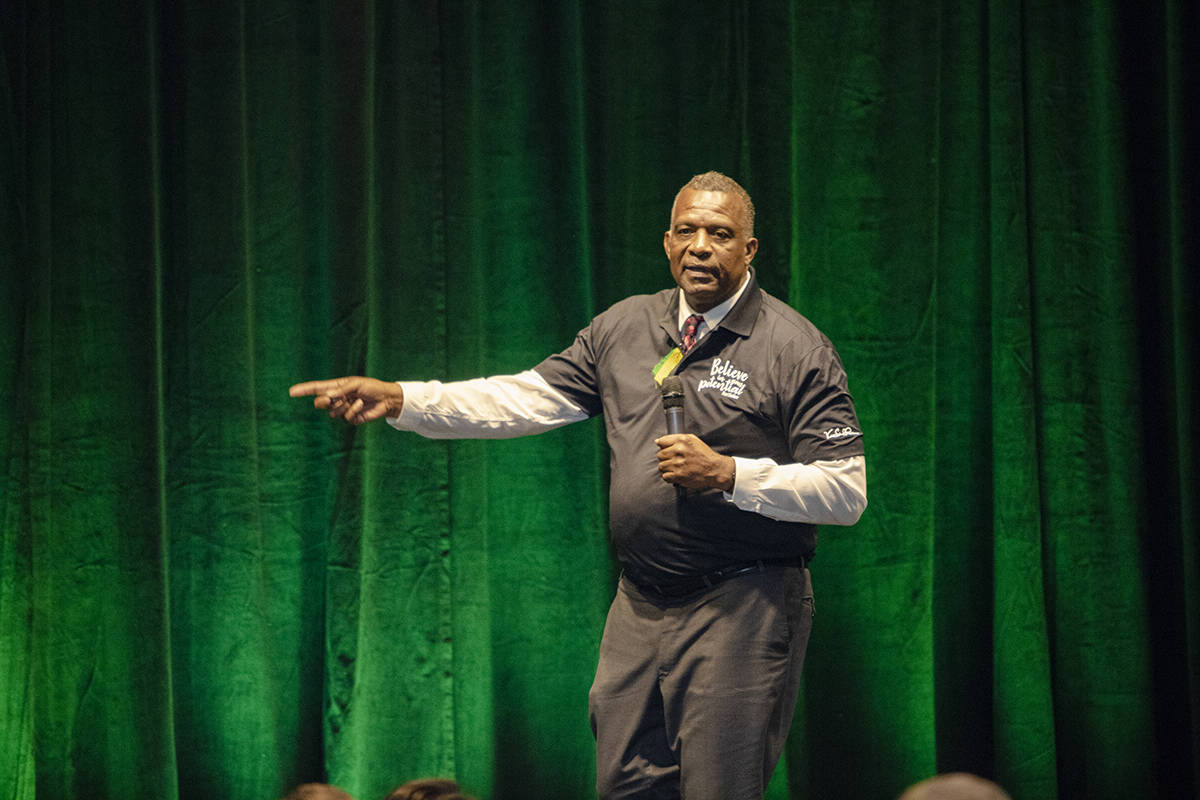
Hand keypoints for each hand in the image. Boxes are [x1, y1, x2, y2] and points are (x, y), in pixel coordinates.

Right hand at [288, 376, 403, 424]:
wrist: (386, 399)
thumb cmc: (372, 387)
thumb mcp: (356, 384)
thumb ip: (342, 389)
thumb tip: (328, 395)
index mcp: (336, 387)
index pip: (316, 389)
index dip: (303, 390)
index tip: (291, 392)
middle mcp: (337, 398)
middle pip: (320, 403)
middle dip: (324, 401)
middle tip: (334, 398)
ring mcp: (344, 409)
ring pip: (333, 413)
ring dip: (344, 406)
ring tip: (356, 400)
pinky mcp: (352, 418)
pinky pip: (346, 418)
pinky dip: (354, 411)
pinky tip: (361, 405)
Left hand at [654, 434, 735, 491]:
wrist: (715, 469)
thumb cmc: (705, 455)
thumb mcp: (693, 440)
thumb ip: (675, 438)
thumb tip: (658, 441)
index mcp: (682, 441)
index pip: (661, 442)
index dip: (663, 447)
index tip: (667, 450)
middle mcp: (679, 451)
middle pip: (660, 455)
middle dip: (665, 458)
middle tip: (673, 460)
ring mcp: (678, 464)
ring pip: (661, 466)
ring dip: (667, 468)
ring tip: (675, 468)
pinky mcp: (678, 475)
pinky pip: (665, 476)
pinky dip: (669, 477)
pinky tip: (676, 474)